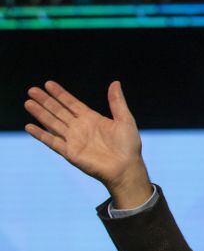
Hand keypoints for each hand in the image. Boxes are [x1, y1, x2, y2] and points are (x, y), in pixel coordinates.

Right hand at [24, 80, 152, 207]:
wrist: (126, 168)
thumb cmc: (129, 145)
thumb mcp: (125, 119)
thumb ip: (117, 102)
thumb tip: (115, 82)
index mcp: (92, 119)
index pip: (71, 103)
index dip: (60, 94)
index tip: (48, 84)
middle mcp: (80, 128)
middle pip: (59, 111)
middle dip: (46, 101)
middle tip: (32, 90)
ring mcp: (74, 140)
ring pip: (52, 123)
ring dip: (40, 113)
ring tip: (28, 102)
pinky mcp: (70, 152)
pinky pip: (52, 142)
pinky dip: (41, 135)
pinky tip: (29, 127)